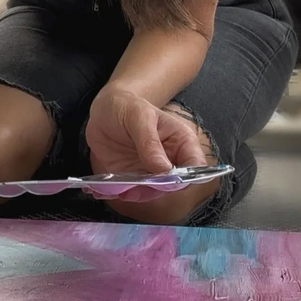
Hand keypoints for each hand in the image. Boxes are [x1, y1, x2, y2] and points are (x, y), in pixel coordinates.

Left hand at [85, 85, 208, 202]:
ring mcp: (152, 171)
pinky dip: (123, 194)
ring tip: (120, 188)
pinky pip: (134, 193)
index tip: (165, 180)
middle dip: (157, 189)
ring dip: (138, 194)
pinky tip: (109, 190)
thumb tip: (164, 170)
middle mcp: (171, 160)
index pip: (196, 166)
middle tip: (136, 183)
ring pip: (154, 193)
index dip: (186, 177)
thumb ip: (150, 142)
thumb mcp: (138, 117)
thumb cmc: (127, 106)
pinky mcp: (135, 178)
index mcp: (181, 142)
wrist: (104, 110)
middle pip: (176, 185)